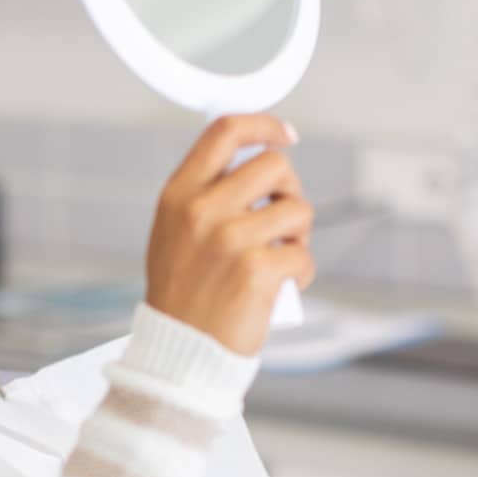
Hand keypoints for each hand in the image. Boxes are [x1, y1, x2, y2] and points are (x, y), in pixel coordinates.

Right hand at [145, 114, 314, 355]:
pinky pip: (303, 255)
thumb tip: (256, 163)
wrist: (179, 352)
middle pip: (275, 165)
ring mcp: (230, 239)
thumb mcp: (173, 234)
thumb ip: (203, 196)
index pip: (225, 132)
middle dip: (289, 190)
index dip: (263, 125)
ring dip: (299, 234)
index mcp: (178, 196)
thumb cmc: (181, 296)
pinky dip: (301, 272)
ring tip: (281, 256)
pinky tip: (282, 287)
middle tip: (283, 220)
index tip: (284, 134)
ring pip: (298, 209)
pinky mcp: (257, 270)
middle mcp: (202, 211)